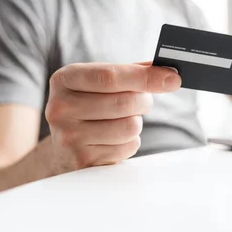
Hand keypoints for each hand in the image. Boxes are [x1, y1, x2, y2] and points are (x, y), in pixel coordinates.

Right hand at [44, 62, 180, 172]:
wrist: (59, 148)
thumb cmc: (86, 106)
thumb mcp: (96, 83)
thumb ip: (128, 72)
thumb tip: (167, 70)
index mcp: (64, 79)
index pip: (110, 76)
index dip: (145, 77)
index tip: (172, 78)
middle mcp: (60, 107)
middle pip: (124, 102)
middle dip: (144, 101)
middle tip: (143, 101)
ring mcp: (69, 136)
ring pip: (129, 127)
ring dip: (136, 123)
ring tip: (123, 120)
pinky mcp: (82, 160)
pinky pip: (126, 147)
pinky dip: (129, 142)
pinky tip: (114, 139)